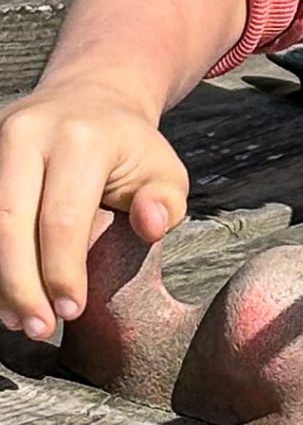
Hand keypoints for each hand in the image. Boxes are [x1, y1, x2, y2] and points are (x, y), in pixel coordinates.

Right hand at [0, 79, 187, 339]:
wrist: (91, 97)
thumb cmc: (129, 148)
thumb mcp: (162, 169)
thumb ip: (165, 202)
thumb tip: (152, 225)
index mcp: (81, 137)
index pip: (62, 218)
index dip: (63, 273)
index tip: (70, 312)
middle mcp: (29, 133)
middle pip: (9, 223)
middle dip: (20, 286)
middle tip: (38, 328)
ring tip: (15, 317)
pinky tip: (4, 290)